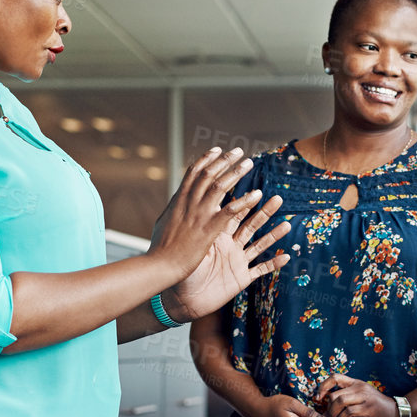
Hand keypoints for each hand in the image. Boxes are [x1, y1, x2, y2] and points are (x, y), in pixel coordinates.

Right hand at [149, 148, 259, 278]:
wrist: (159, 266)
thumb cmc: (160, 249)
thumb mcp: (163, 222)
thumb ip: (173, 210)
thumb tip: (175, 201)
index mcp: (178, 200)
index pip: (193, 173)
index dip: (206, 159)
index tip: (217, 150)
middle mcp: (189, 203)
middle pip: (208, 174)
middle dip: (224, 160)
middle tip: (238, 151)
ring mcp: (199, 214)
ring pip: (220, 186)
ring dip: (235, 172)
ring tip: (248, 163)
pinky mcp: (209, 229)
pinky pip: (231, 210)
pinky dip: (244, 201)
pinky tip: (256, 195)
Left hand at [167, 194, 290, 321]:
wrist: (182, 299)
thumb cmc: (182, 272)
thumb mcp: (194, 248)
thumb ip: (203, 230)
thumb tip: (206, 208)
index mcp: (217, 236)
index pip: (234, 215)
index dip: (245, 203)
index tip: (257, 190)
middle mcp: (230, 246)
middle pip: (251, 225)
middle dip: (265, 213)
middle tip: (278, 199)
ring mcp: (237, 261)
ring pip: (259, 245)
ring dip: (274, 235)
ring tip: (287, 225)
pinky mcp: (241, 278)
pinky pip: (260, 270)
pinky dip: (273, 264)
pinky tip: (287, 257)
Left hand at [313, 373, 400, 416]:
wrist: (396, 415)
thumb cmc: (375, 412)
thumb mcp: (358, 407)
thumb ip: (343, 409)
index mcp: (356, 384)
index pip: (335, 377)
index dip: (323, 386)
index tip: (318, 398)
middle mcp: (359, 387)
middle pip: (334, 394)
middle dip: (327, 408)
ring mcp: (364, 397)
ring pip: (340, 401)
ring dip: (332, 415)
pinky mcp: (368, 408)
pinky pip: (348, 412)